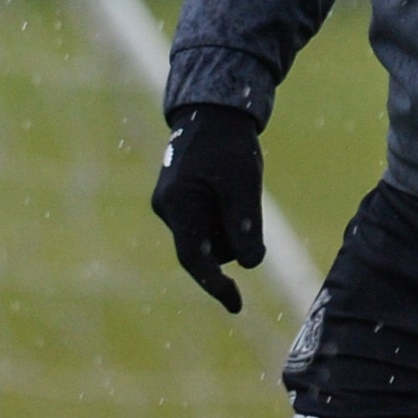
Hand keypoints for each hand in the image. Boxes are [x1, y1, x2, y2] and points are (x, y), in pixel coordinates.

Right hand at [151, 104, 264, 313]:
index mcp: (178, 205)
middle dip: (233, 237)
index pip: (194, 259)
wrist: (212, 113)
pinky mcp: (178, 201)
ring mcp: (170, 205)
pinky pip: (205, 223)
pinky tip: (229, 188)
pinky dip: (223, 216)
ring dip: (230, 225)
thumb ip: (245, 225)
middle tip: (249, 201)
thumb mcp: (244, 185)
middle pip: (207, 248)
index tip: (237, 305)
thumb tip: (249, 264)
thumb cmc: (228, 146)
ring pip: (208, 238)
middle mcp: (167, 209)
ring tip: (238, 188)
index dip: (215, 284)